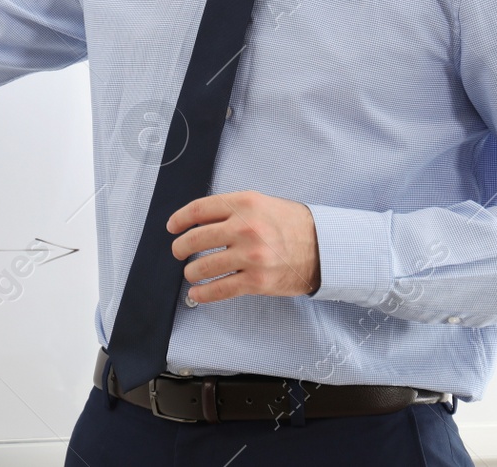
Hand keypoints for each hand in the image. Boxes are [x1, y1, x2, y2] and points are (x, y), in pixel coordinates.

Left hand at [167, 190, 321, 303]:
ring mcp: (250, 256)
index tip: (172, 227)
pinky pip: (219, 289)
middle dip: (180, 248)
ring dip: (191, 272)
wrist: (325, 247)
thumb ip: (231, 209)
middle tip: (178, 252)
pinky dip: (203, 294)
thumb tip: (198, 221)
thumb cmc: (292, 224)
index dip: (179, 219)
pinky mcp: (256, 281)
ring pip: (203, 266)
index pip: (198, 210)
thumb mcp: (261, 203)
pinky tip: (197, 293)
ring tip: (191, 273)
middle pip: (195, 239)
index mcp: (244, 203)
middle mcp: (245, 227)